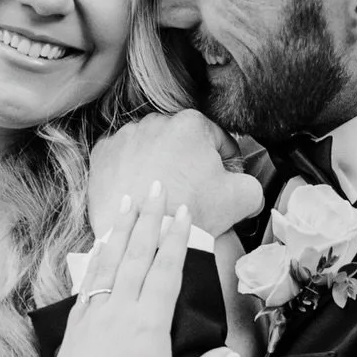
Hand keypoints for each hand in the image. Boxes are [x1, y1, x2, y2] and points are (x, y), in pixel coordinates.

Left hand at [39, 184, 238, 356]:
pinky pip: (89, 282)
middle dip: (149, 217)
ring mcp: (94, 316)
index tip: (182, 210)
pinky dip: (98, 259)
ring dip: (122, 229)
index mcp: (150, 322)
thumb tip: (232, 355)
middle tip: (156, 185)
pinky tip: (102, 247)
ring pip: (110, 262)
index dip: (176, 238)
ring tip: (127, 201)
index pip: (166, 269)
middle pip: (137, 254)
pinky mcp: (75, 328)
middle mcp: (120, 310)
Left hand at [88, 112, 263, 238]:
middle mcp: (155, 121)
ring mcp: (125, 136)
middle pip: (181, 142)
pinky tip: (139, 191)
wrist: (145, 235)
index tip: (222, 182)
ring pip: (151, 148)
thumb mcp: (243, 198)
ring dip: (158, 164)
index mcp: (191, 123)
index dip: (226, 164)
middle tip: (192, 191)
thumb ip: (254, 185)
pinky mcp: (102, 153)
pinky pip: (122, 158)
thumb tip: (248, 187)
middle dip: (188, 162)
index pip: (217, 140)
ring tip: (163, 193)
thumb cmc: (193, 212)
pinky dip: (130, 171)